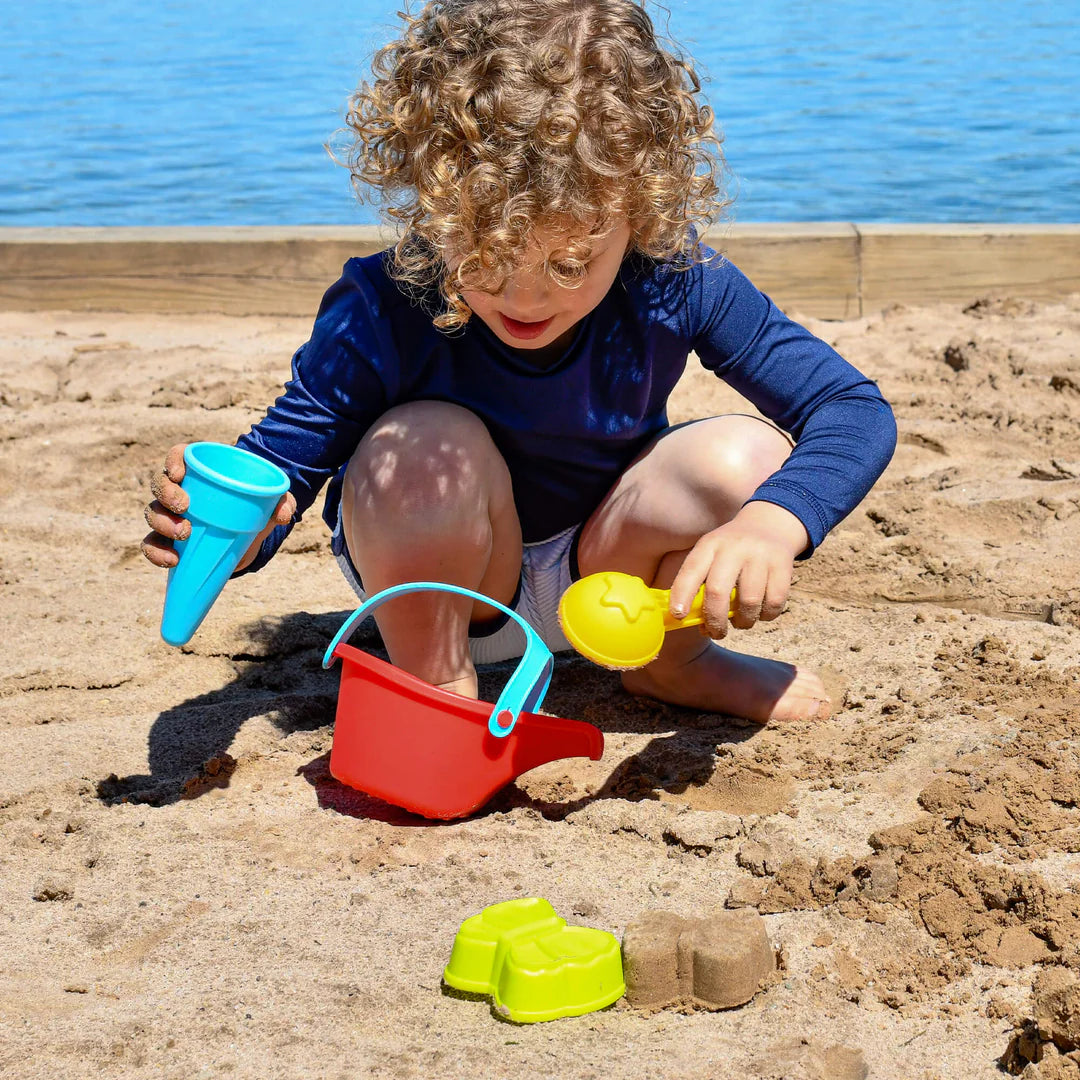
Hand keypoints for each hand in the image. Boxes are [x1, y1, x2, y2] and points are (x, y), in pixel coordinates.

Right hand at [141, 444, 295, 571]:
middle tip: (185, 507)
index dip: (173, 461)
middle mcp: (180, 490)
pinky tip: (172, 560)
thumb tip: (284, 515)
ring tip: (184, 535)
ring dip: (162, 523)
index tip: (180, 474)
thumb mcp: (273, 502)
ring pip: (153, 513)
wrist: (248, 539)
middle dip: (166, 494)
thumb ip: (283, 502)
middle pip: (160, 483)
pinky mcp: (169, 540)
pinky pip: (151, 544)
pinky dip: (156, 552)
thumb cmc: (255, 508)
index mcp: (201, 471)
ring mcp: (171, 515)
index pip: (178, 456)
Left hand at [667, 502, 808, 638]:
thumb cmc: (730, 551)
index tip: (678, 615)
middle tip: (716, 632)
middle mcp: (734, 547)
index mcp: (710, 545)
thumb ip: (699, 582)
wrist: (769, 525)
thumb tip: (691, 622)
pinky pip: (773, 603)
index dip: (682, 594)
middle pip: (718, 591)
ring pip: (749, 601)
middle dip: (714, 620)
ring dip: (743, 622)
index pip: (691, 571)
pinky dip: (765, 616)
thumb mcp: (711, 554)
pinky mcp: (783, 566)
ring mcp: (760, 555)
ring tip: (740, 622)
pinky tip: (760, 613)